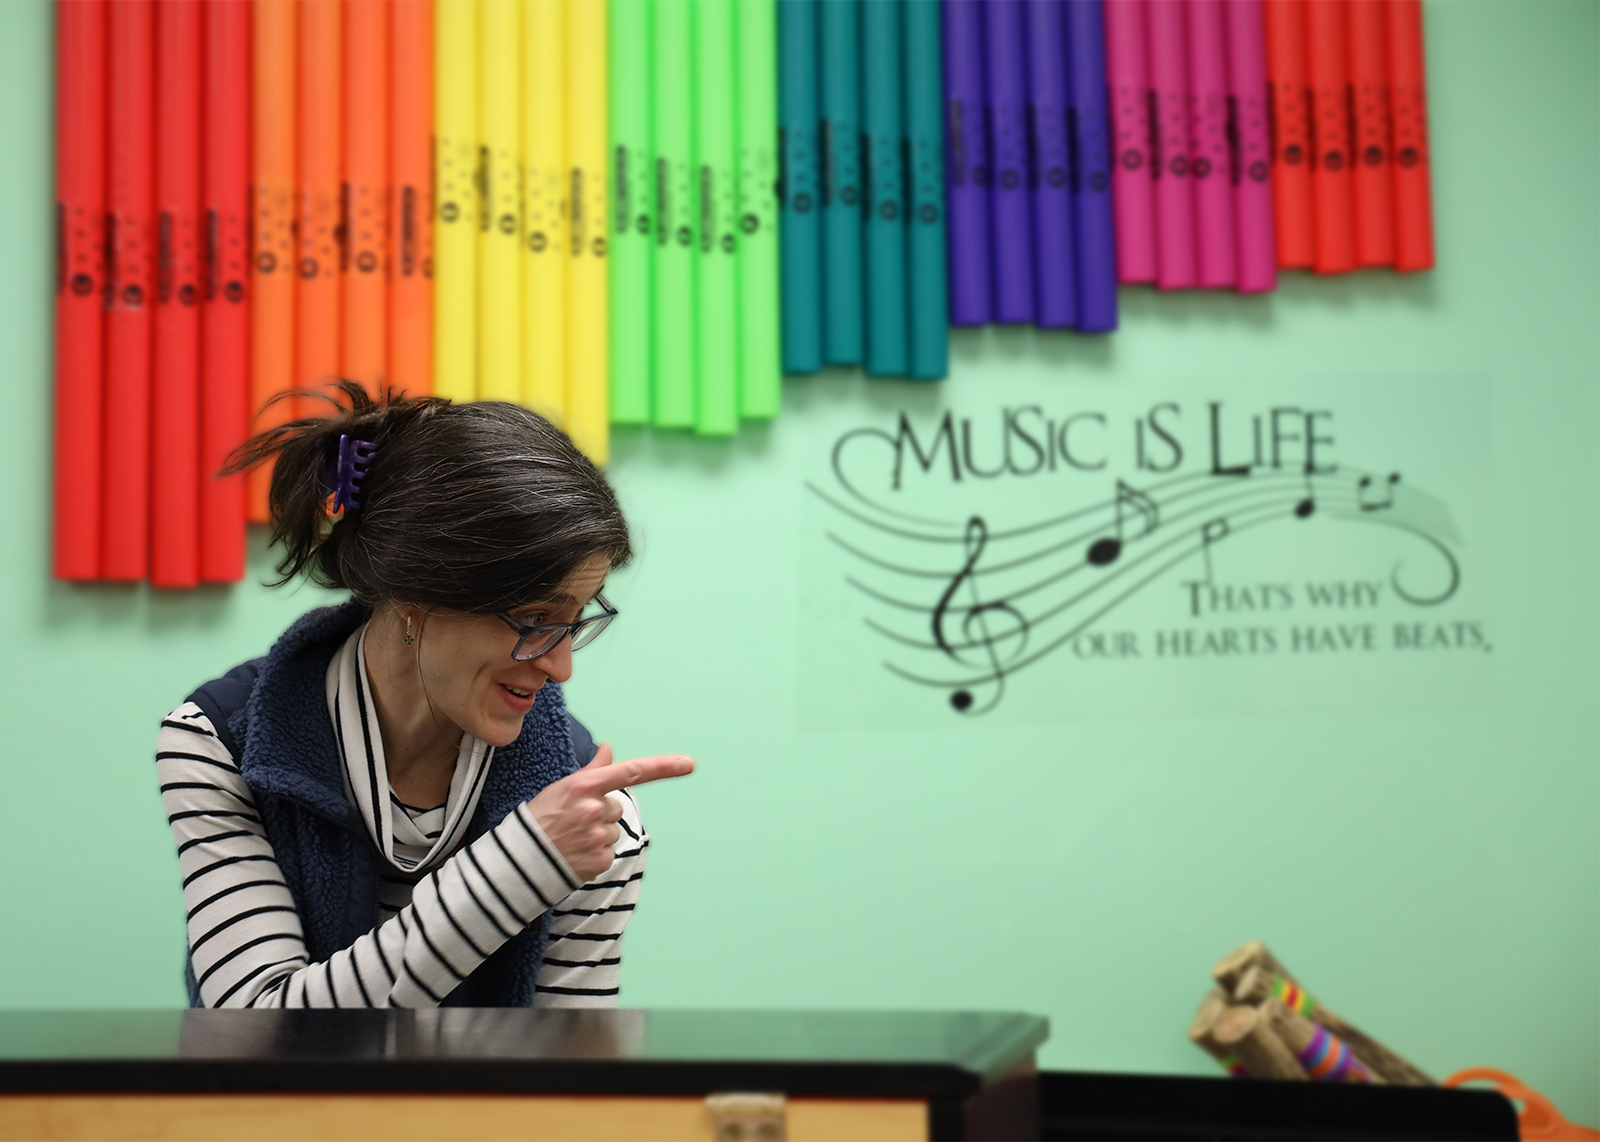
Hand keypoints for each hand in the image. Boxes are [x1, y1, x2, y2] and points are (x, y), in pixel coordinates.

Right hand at [526, 745, 693, 881]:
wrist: (519, 861)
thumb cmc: (541, 818)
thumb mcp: (562, 788)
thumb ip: (593, 770)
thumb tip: (609, 748)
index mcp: (585, 786)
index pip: (631, 772)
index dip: (663, 767)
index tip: (689, 763)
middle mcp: (594, 810)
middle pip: (616, 807)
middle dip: (600, 813)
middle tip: (574, 821)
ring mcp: (598, 837)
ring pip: (613, 831)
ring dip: (598, 834)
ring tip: (572, 838)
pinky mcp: (600, 862)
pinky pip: (609, 853)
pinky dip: (595, 854)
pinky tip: (575, 854)